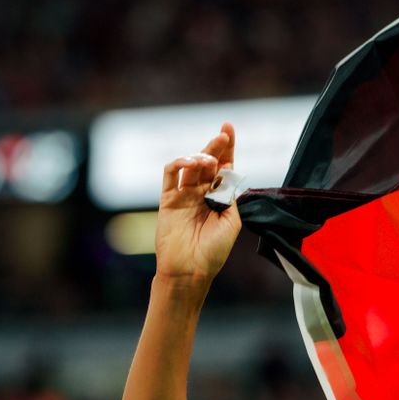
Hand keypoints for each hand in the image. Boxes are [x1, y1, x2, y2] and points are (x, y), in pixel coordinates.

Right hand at [155, 123, 242, 283]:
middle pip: (208, 162)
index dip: (227, 148)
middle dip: (216, 145)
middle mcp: (202, 193)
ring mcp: (184, 195)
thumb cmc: (213, 251)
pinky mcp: (167, 199)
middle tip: (223, 133)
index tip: (229, 129)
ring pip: (190, 165)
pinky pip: (170, 175)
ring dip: (201, 155)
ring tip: (209, 159)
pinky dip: (179, 164)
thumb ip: (229, 196)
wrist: (190, 270)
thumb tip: (228, 172)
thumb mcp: (231, 221)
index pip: (224, 167)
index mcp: (219, 197)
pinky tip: (191, 163)